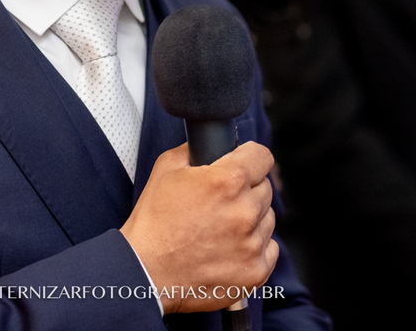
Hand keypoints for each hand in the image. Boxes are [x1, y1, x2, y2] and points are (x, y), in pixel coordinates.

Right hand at [120, 142, 277, 313]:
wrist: (145, 271)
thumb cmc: (154, 221)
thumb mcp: (166, 168)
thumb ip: (196, 148)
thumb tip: (214, 143)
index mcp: (227, 181)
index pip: (262, 156)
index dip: (250, 157)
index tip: (243, 163)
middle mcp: (245, 212)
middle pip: (265, 188)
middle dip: (246, 190)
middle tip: (220, 201)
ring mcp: (252, 244)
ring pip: (268, 218)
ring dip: (251, 219)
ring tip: (221, 227)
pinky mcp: (255, 271)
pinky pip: (270, 248)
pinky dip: (254, 246)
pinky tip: (229, 247)